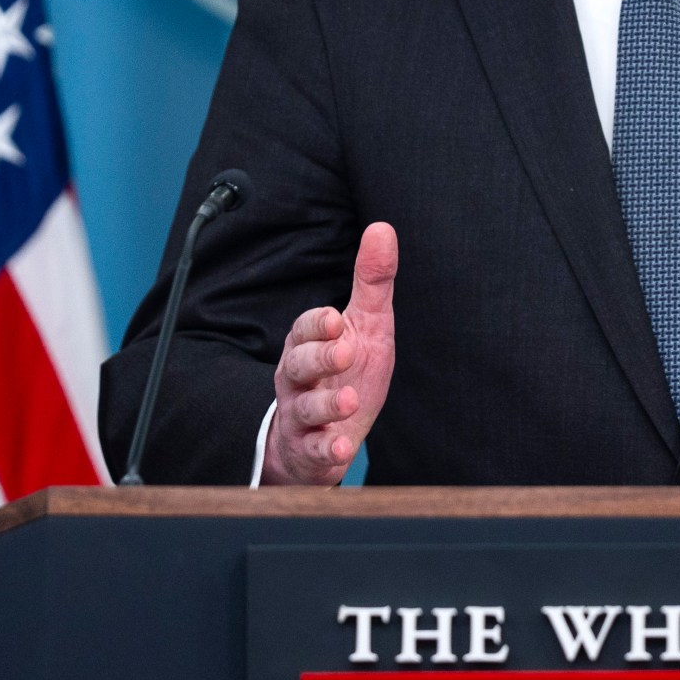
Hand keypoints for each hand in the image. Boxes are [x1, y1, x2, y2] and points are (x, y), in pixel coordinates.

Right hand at [261, 222, 396, 485]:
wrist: (322, 436)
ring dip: (326, 405)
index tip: (335, 318)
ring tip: (349, 401)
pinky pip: (312, 451)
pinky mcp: (309, 451)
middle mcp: (297, 379)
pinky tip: (342, 448)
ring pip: (303, 409)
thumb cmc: (346, 372)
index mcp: (309, 345)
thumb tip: (382, 228)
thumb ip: (371, 282)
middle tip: (344, 351)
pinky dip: (326, 450)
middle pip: (297, 365)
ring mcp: (300, 416)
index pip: (305, 328)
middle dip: (319, 358)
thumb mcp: (365, 326)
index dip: (317, 324)